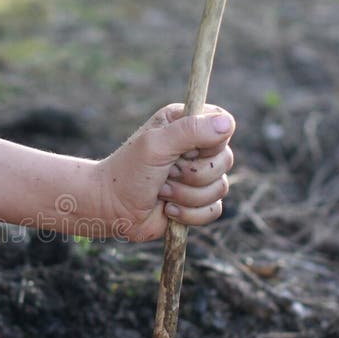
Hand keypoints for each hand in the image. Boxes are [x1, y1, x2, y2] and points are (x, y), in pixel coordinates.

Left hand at [97, 103, 234, 241]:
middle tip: (165, 173)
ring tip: (162, 192)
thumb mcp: (156, 144)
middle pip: (225, 160)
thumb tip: (228, 124)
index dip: (210, 143)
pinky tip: (168, 209)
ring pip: (221, 188)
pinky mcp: (197, 203)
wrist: (110, 208)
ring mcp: (197, 177)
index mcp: (186, 123)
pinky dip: (190, 214)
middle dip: (192, 174)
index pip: (224, 124)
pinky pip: (214, 210)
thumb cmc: (128, 171)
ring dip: (187, 196)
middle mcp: (195, 147)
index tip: (184, 151)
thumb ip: (190, 130)